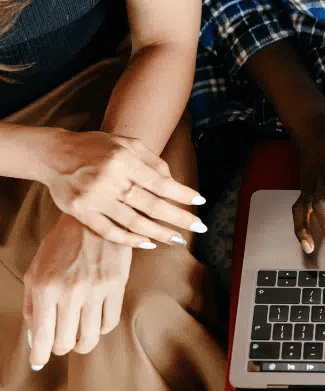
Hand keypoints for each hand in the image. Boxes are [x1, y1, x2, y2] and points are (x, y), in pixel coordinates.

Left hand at [23, 214, 132, 369]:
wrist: (91, 219)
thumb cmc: (60, 247)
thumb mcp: (36, 272)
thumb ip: (31, 306)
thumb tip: (35, 339)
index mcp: (44, 288)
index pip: (42, 336)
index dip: (40, 356)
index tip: (39, 363)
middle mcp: (69, 291)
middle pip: (66, 342)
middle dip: (62, 348)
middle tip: (61, 343)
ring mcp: (95, 290)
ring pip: (90, 338)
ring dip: (82, 344)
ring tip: (79, 339)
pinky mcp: (116, 286)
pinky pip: (110, 323)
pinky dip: (101, 328)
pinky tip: (95, 321)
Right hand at [43, 130, 205, 247]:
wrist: (54, 154)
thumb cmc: (97, 147)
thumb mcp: (127, 144)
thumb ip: (153, 161)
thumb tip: (175, 184)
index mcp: (123, 160)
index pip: (161, 183)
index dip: (183, 194)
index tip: (200, 202)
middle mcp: (110, 179)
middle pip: (153, 206)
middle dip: (180, 218)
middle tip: (199, 228)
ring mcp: (94, 198)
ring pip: (135, 223)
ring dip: (160, 234)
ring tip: (178, 240)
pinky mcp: (81, 212)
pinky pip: (110, 232)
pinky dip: (131, 240)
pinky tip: (149, 243)